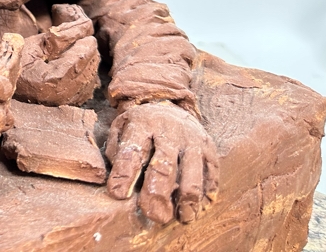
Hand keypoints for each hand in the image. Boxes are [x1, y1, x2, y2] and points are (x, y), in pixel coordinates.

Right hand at [13, 4, 99, 104]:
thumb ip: (62, 35)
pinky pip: (88, 85)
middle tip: (83, 39)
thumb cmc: (19, 62)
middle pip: (89, 67)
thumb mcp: (36, 44)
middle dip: (89, 51)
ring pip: (92, 76)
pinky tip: (77, 64)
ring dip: (89, 61)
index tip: (87, 33)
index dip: (86, 43)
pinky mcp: (71, 104)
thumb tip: (86, 25)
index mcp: (52, 80)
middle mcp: (63, 94)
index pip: (80, 58)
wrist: (8, 84)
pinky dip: (86, 72)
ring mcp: (68, 101)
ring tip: (78, 50)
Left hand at [105, 102, 219, 223]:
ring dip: (187, 200)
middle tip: (153, 215)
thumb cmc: (142, 127)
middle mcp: (170, 132)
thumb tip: (115, 181)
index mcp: (143, 124)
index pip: (131, 151)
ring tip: (182, 218)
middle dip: (157, 193)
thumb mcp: (122, 127)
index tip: (118, 194)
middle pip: (163, 166)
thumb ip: (115, 151)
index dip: (124, 174)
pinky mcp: (210, 151)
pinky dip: (205, 196)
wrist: (172, 108)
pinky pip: (211, 176)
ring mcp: (193, 141)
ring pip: (192, 175)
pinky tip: (197, 210)